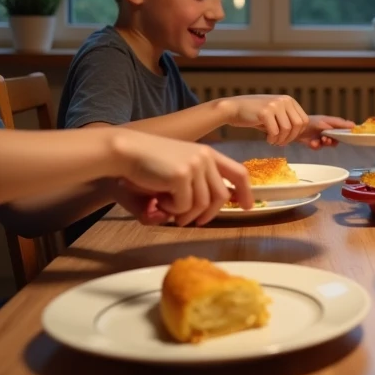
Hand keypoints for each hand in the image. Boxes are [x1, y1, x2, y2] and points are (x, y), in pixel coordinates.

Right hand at [114, 133, 252, 226]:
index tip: (247, 207)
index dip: (246, 192)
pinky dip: (172, 209)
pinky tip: (159, 200)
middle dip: (209, 214)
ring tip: (169, 210)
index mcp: (208, 153)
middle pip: (221, 195)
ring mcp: (195, 165)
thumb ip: (198, 184)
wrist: (127, 151)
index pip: (239, 172)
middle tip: (194, 222)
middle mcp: (205, 157)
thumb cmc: (149, 162)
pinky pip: (184, 205)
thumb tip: (211, 209)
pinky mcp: (182, 175)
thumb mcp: (180, 168)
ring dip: (185, 213)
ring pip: (202, 203)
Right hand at [223, 95, 309, 144]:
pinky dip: (272, 139)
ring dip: (281, 140)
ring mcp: (274, 105)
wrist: (233, 108)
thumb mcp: (274, 113)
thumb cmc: (254, 114)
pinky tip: (267, 139)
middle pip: (298, 125)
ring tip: (272, 141)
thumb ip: (287, 120)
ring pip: (287, 129)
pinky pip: (275, 131)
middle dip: (290, 138)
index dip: (297, 133)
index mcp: (288, 100)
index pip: (304, 120)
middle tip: (280, 143)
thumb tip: (301, 136)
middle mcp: (284, 100)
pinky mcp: (265, 112)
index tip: (287, 139)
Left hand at [300, 115, 355, 149]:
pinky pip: (320, 148)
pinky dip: (316, 146)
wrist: (296, 128)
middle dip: (333, 140)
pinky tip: (312, 143)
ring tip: (320, 140)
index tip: (347, 137)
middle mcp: (329, 131)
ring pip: (329, 144)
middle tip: (327, 140)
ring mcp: (322, 138)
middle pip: (337, 139)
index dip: (346, 134)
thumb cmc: (312, 122)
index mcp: (333, 124)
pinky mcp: (315, 144)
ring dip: (325, 143)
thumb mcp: (327, 121)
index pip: (344, 130)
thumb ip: (340, 124)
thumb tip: (354, 125)